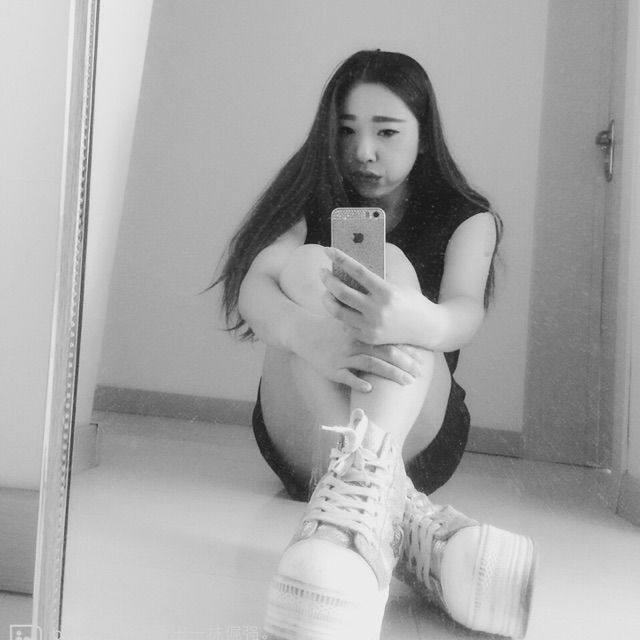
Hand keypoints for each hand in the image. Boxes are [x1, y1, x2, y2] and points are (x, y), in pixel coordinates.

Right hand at [294, 315, 422, 392]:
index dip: (406, 350)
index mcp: (362, 332)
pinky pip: (347, 377)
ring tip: (406, 383)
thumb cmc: (332, 329)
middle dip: (404, 365)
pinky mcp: (332, 369)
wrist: (304, 332)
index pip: (390, 340)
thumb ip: (371, 328)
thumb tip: (397, 332)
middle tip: (419, 375)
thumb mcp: (352, 323)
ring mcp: (343, 356)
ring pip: (371, 365)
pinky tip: (370, 388)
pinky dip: (358, 382)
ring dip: (391, 374)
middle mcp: (355, 343)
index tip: (422, 359)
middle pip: (385, 353)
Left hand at [321, 247, 434, 345]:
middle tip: (321, 272)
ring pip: (339, 311)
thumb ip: (373, 280)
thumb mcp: (395, 286)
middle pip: (342, 292)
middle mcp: (378, 310)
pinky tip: (340, 308)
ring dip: (327, 299)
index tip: (328, 250)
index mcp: (386, 291)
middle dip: (328, 280)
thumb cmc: (410, 301)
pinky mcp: (369, 338)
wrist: (426, 328)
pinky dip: (341, 315)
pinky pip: (347, 325)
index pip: (358, 271)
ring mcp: (372, 326)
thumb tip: (348, 267)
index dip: (341, 259)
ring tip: (326, 292)